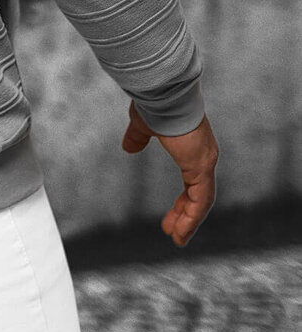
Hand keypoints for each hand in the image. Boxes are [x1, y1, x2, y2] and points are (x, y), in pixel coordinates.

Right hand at [121, 99, 218, 247]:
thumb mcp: (142, 125)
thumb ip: (137, 138)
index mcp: (192, 147)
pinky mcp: (201, 166)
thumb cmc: (154, 103)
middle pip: (199, 194)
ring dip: (189, 221)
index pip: (192, 182)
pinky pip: (201, 200)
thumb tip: (128, 148)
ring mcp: (205, 160)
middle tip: (174, 231)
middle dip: (185, 214)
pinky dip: (192, 218)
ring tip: (177, 239)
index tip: (172, 216)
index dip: (183, 201)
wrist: (163, 92)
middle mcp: (203, 155)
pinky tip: (180, 232)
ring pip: (202, 200)